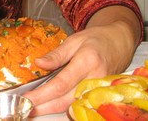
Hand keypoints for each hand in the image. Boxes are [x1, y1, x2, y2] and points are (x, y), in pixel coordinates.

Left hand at [23, 6, 140, 114]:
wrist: (120, 43)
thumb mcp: (74, 40)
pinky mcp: (100, 95)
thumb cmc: (97, 39)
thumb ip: (56, 54)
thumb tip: (39, 63)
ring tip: (35, 108)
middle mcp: (95, 79)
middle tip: (26, 107)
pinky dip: (64, 107)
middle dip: (44, 106)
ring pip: (72, 106)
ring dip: (52, 109)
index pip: (61, 84)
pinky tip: (51, 105)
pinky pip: (79, 104)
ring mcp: (99, 90)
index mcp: (87, 62)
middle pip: (66, 100)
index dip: (42, 94)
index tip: (27, 97)